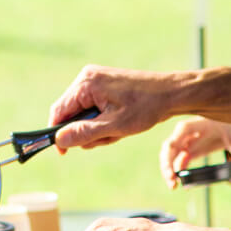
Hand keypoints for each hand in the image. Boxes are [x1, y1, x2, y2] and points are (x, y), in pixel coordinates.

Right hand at [48, 65, 181, 150]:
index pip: (58, 112)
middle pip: (70, 114)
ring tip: (119, 130)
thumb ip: (84, 133)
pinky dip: (103, 120)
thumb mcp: (114, 126)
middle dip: (86, 132)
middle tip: (108, 137)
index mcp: (86, 84)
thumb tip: (59, 140)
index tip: (64, 152)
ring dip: (97, 128)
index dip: (58, 134)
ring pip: (83, 113)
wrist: (172, 94)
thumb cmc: (146, 107)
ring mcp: (95, 80)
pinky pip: (93, 108)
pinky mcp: (104, 85)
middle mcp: (87, 78)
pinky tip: (119, 122)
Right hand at [159, 117, 230, 188]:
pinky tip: (177, 182)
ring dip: (168, 170)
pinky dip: (175, 171)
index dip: (175, 143)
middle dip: (167, 163)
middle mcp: (190, 132)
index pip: (183, 129)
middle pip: (171, 145)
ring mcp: (187, 141)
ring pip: (170, 154)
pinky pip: (177, 160)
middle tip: (172, 181)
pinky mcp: (189, 150)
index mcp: (201, 124)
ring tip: (173, 185)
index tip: (175, 160)